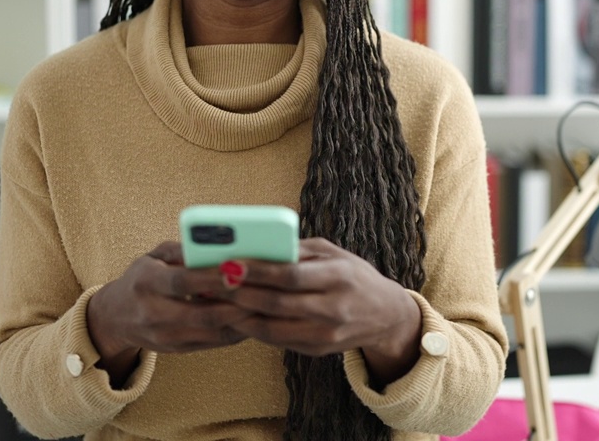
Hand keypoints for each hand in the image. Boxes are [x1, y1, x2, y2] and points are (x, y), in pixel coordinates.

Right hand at [86, 241, 253, 383]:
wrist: (115, 317)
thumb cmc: (142, 277)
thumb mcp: (154, 255)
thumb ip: (183, 249)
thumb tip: (219, 244)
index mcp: (147, 283)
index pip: (183, 281)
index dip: (213, 277)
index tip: (240, 268)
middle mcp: (154, 314)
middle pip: (204, 313)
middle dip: (238, 303)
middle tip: (266, 290)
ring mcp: (166, 337)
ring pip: (213, 331)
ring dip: (243, 319)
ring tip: (267, 304)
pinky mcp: (178, 350)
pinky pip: (214, 343)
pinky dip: (237, 331)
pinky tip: (254, 317)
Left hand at [222, 238, 423, 384]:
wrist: (385, 315)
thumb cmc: (354, 276)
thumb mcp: (334, 254)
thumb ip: (298, 251)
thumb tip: (257, 247)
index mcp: (339, 276)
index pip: (291, 275)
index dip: (257, 271)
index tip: (229, 263)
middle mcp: (334, 308)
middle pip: (277, 304)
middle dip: (240, 294)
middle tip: (213, 283)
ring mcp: (326, 333)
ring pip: (272, 328)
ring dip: (240, 315)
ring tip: (217, 302)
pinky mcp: (318, 350)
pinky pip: (278, 340)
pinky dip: (254, 329)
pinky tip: (237, 316)